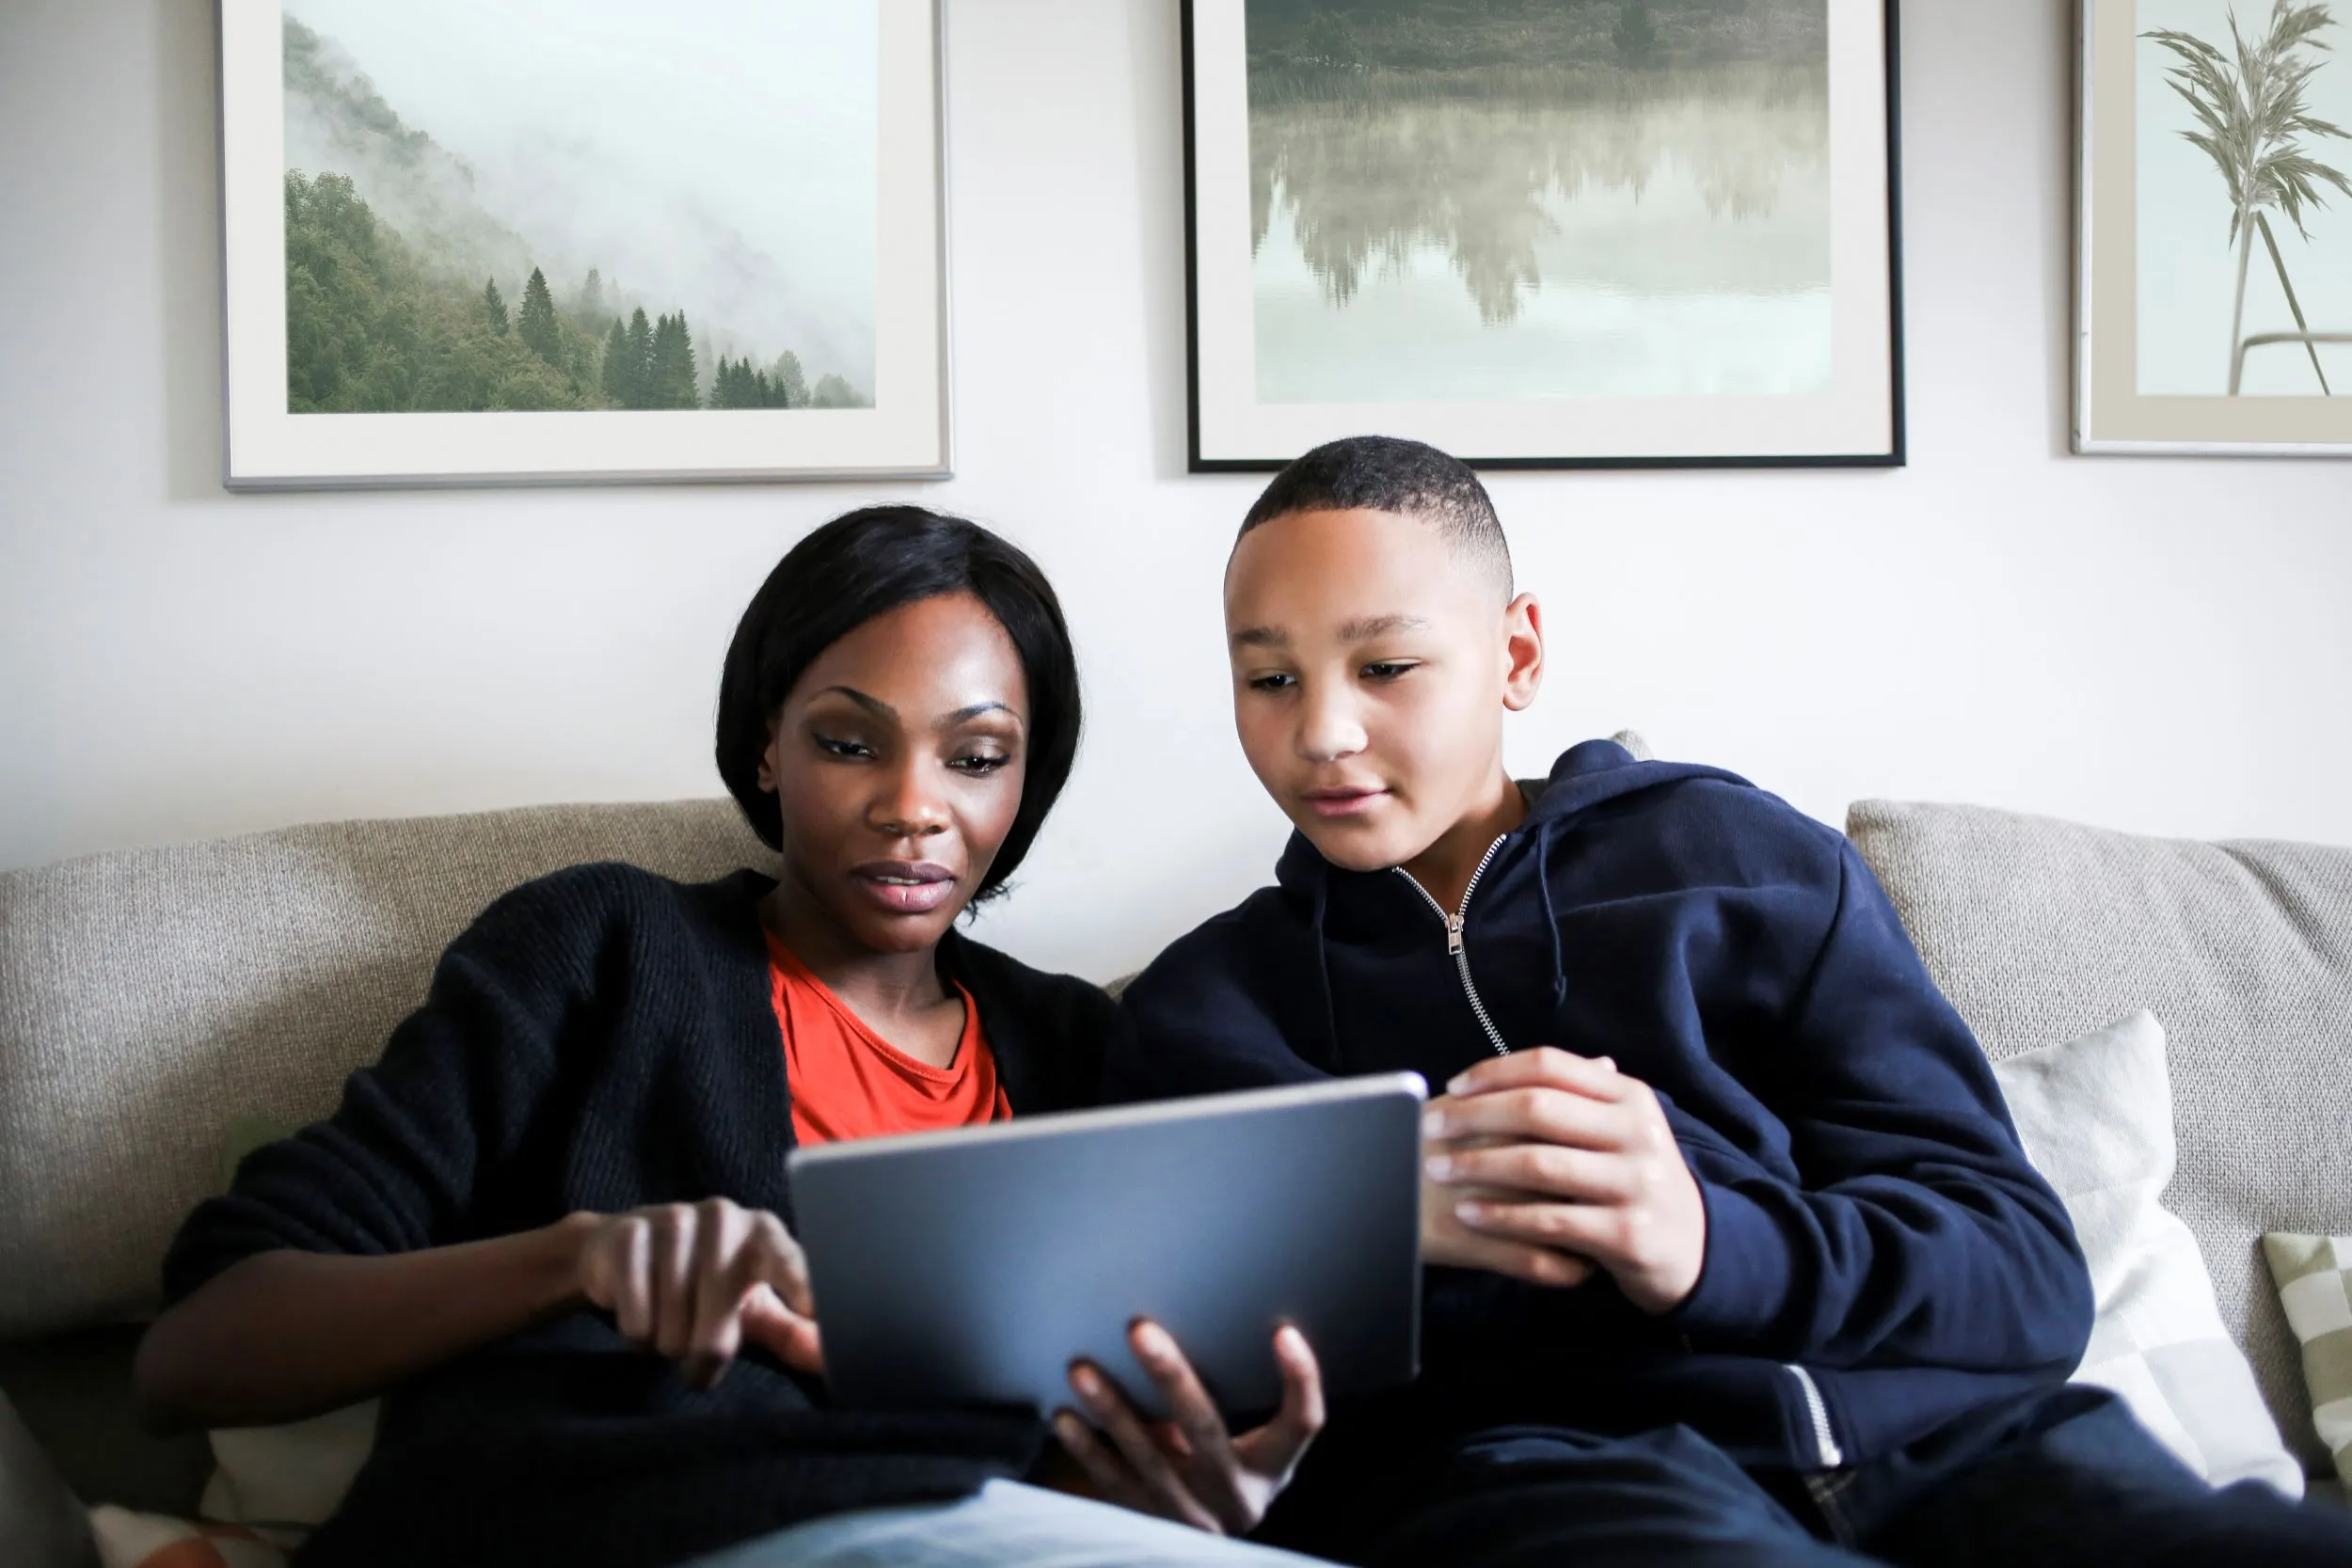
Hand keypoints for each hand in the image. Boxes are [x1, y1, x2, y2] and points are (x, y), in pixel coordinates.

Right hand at [571, 1199, 823, 1386]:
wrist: (624, 1250)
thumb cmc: (705, 1285)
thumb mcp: (752, 1306)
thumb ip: (791, 1332)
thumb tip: (826, 1359)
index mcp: (764, 1234)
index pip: (788, 1261)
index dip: (800, 1285)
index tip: (814, 1309)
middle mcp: (725, 1218)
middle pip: (720, 1320)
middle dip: (707, 1354)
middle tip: (700, 1360)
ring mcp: (675, 1219)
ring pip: (674, 1327)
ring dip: (669, 1344)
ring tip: (670, 1325)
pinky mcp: (631, 1234)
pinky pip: (636, 1317)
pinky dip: (638, 1334)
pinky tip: (641, 1315)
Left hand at [1052, 1320, 1323, 1535]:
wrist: (1202, 1543)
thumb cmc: (1227, 1473)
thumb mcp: (1251, 1450)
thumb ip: (1229, 1402)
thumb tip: (1191, 1315)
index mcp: (1269, 1469)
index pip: (1302, 1424)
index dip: (1300, 1379)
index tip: (1284, 1331)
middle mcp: (1232, 1495)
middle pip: (1206, 1430)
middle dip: (1171, 1377)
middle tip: (1140, 1330)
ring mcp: (1187, 1513)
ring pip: (1147, 1457)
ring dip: (1112, 1409)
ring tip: (1082, 1369)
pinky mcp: (1146, 1522)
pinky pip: (1111, 1481)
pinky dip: (1086, 1448)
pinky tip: (1066, 1416)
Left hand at [1422, 1049, 1706, 1313]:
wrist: (1693, 1248)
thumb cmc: (1633, 1180)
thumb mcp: (1617, 1129)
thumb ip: (1570, 1098)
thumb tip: (1493, 1072)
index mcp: (1629, 1096)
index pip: (1551, 1065)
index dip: (1494, 1072)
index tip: (1452, 1088)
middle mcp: (1637, 1132)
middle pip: (1538, 1109)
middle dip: (1474, 1117)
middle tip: (1431, 1128)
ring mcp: (1636, 1184)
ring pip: (1539, 1165)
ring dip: (1478, 1166)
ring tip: (1437, 1170)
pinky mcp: (1627, 1234)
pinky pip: (1549, 1221)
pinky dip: (1500, 1216)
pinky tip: (1468, 1214)